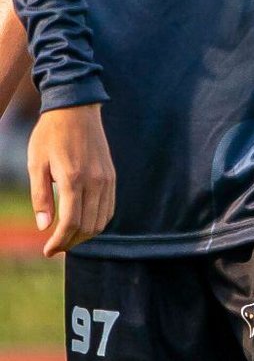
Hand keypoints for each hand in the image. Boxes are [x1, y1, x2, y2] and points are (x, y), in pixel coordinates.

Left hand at [28, 103, 115, 256]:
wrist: (76, 109)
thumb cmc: (50, 135)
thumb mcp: (36, 164)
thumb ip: (40, 196)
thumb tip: (44, 226)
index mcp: (73, 179)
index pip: (70, 223)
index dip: (58, 242)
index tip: (47, 251)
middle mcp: (95, 182)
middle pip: (88, 227)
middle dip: (71, 242)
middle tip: (54, 247)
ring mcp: (107, 180)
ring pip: (102, 221)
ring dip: (84, 235)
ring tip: (67, 237)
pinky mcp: (112, 177)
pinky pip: (109, 208)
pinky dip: (97, 222)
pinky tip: (82, 222)